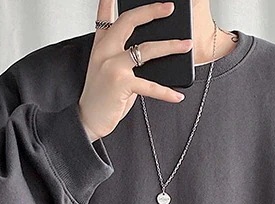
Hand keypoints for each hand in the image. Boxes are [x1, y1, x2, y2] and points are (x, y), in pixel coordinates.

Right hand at [79, 0, 191, 141]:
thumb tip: (153, 55)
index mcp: (100, 46)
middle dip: (151, 11)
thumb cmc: (102, 98)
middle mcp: (105, 51)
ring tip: (186, 45)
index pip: (105, 16)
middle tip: (169, 8)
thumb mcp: (109, 72)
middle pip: (129, 21)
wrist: (88, 120)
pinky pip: (150, 85)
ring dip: (170, 46)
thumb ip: (125, 59)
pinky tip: (177, 95)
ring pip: (146, 49)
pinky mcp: (121, 83)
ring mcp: (113, 65)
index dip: (110, 1)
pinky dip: (166, 92)